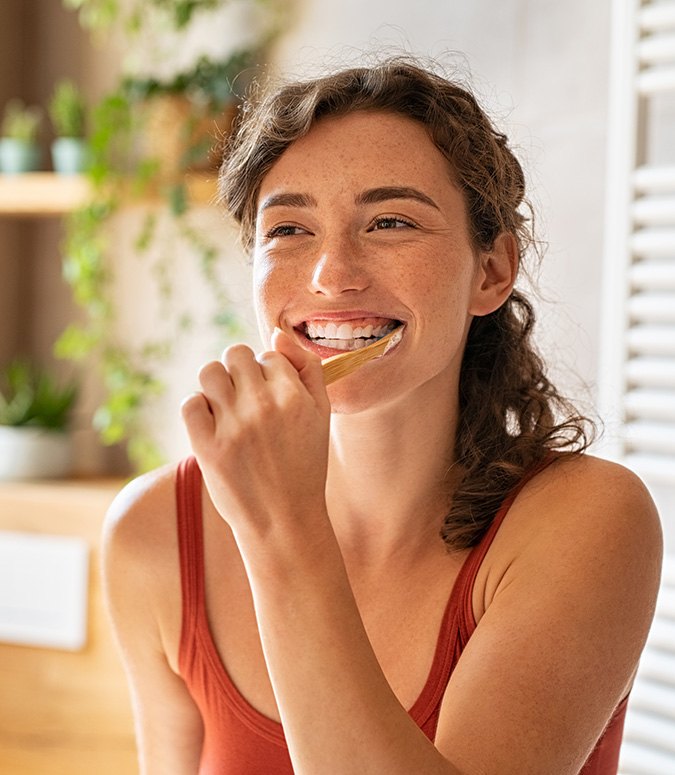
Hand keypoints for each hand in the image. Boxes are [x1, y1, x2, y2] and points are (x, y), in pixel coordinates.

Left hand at [180, 330, 330, 544]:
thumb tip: (277, 333)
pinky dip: (198, 409)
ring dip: (216, 385)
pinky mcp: (207, 447)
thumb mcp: (322, 415)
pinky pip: (190, 403)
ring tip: (226, 408)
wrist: (285, 521)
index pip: (269, 355)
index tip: (270, 399)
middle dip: (239, 371)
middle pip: (235, 354)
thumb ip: (308, 368)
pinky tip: (212, 425)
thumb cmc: (305, 465)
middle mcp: (263, 406)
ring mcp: (233, 427)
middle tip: (245, 400)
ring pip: (209, 372)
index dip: (268, 373)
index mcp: (294, 396)